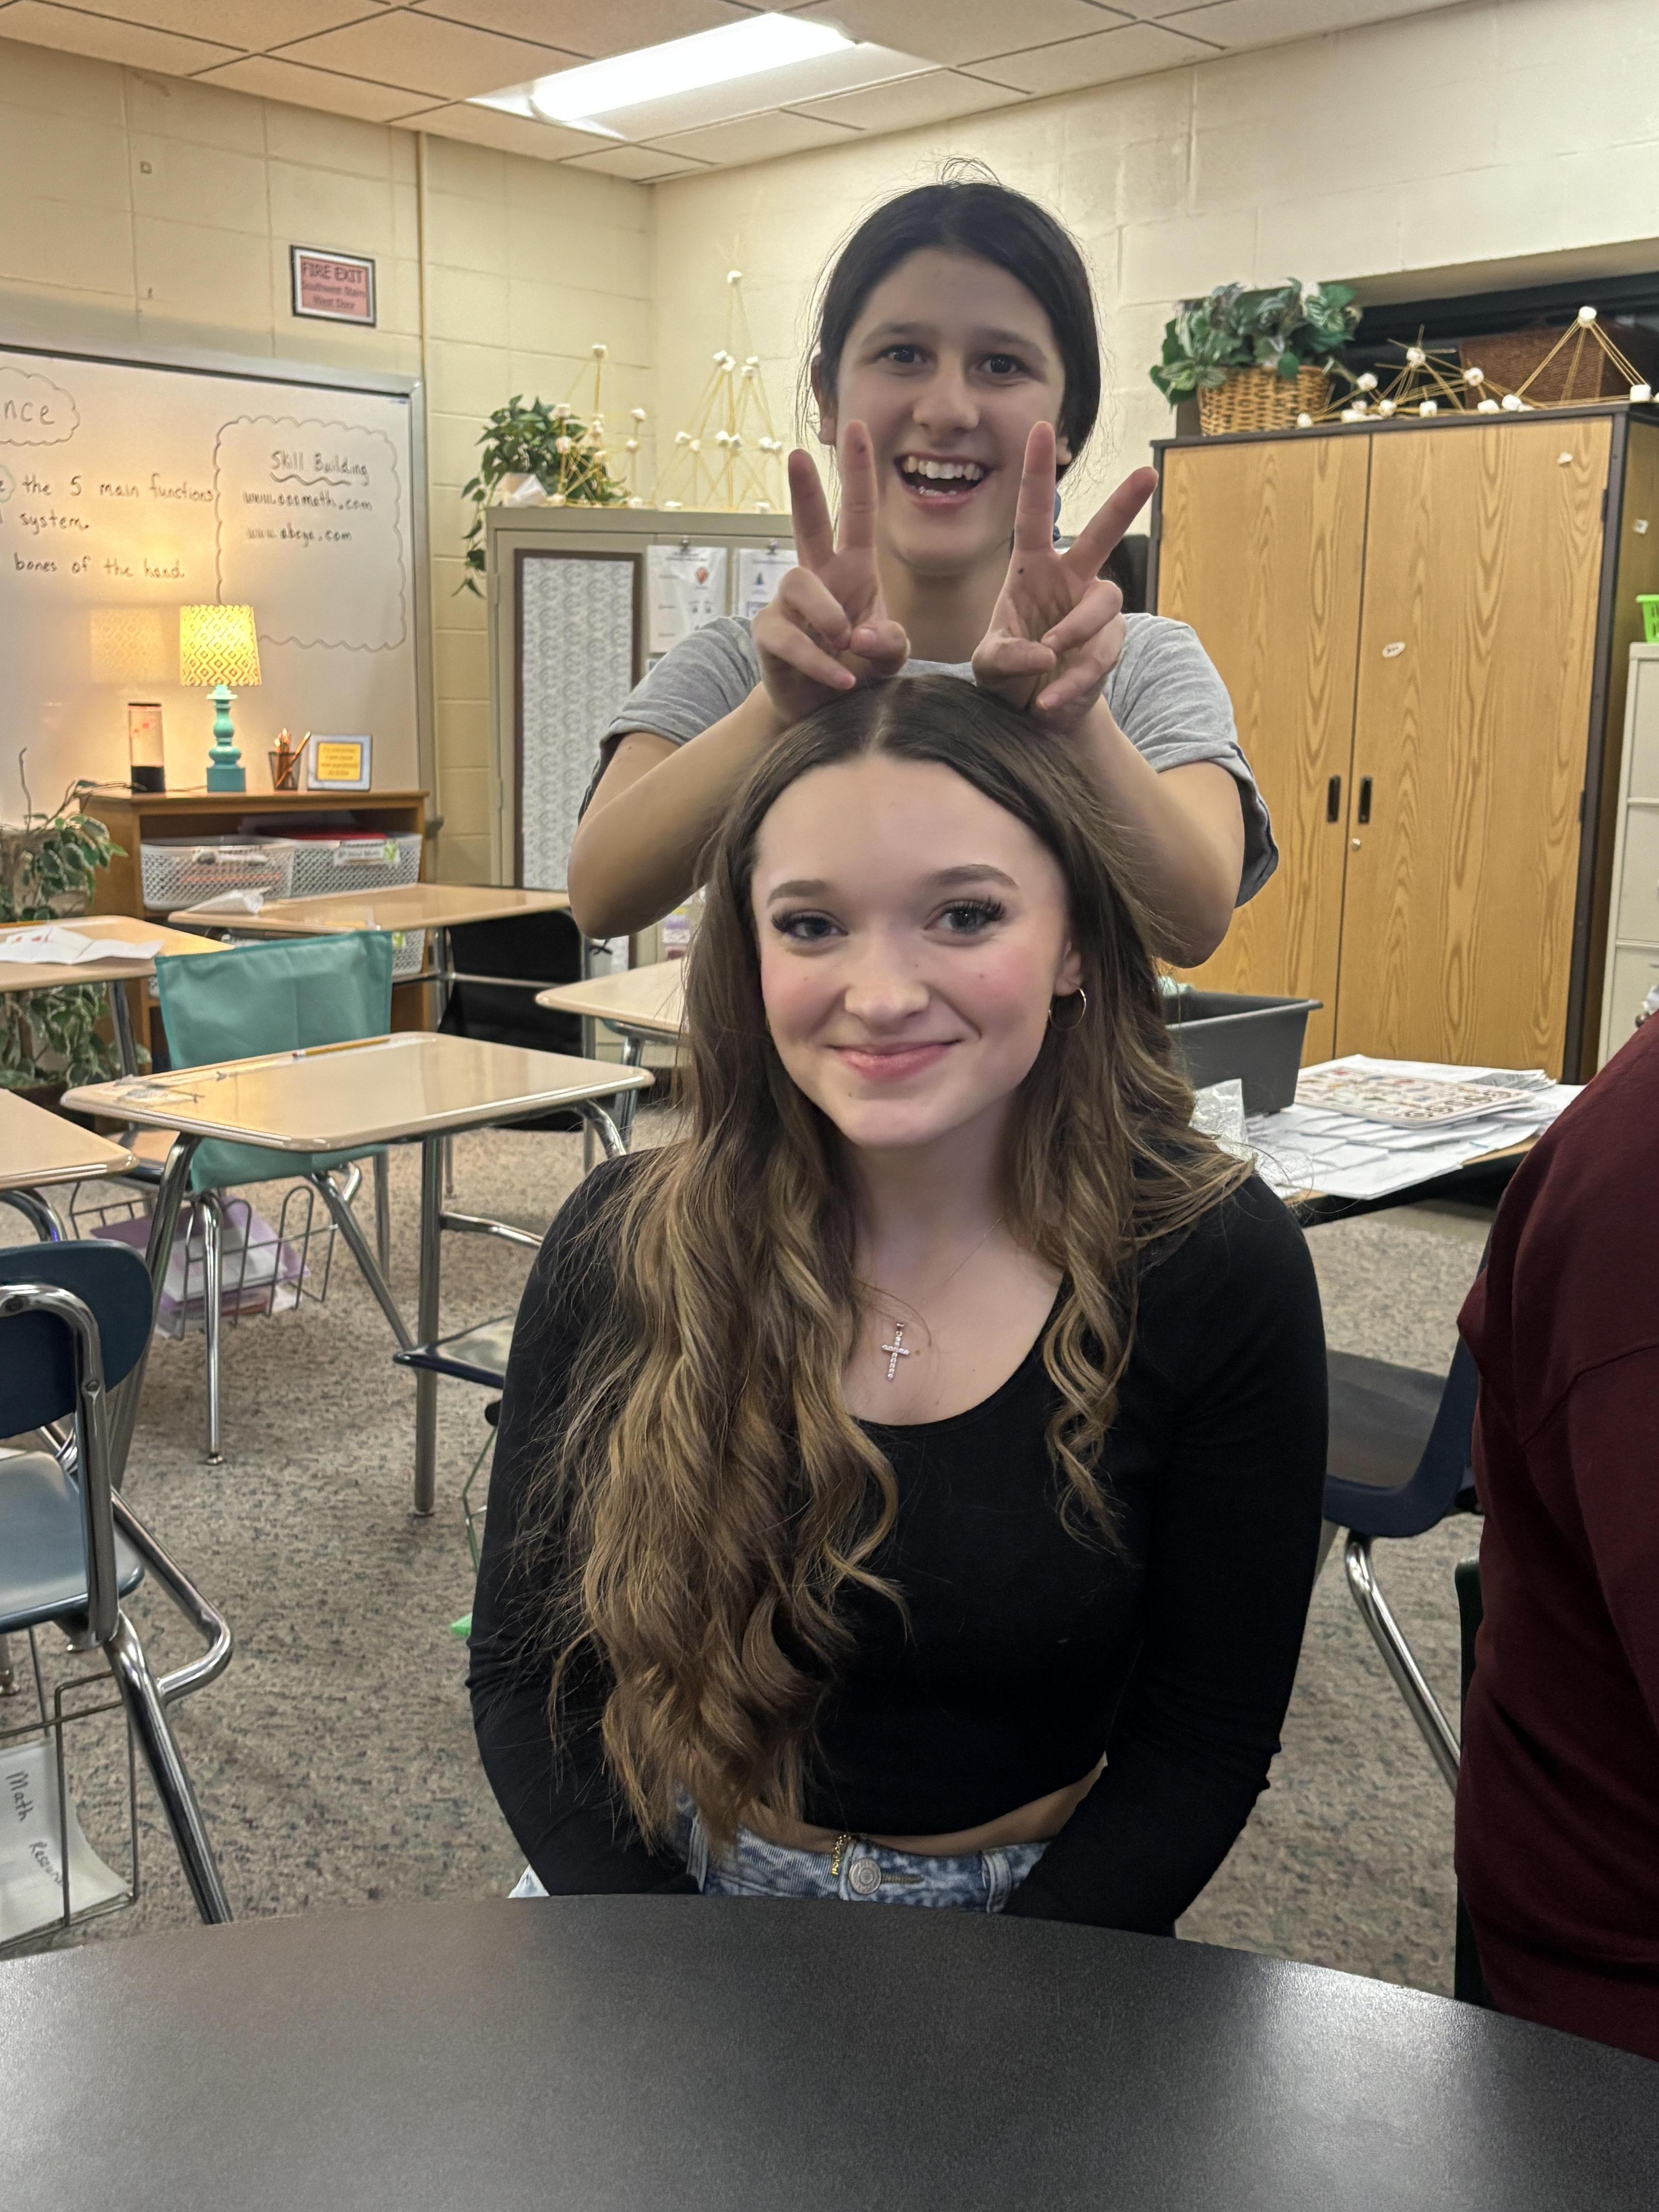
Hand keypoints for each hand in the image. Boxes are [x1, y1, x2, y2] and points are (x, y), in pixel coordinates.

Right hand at [750, 423, 909, 726]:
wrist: (821, 712)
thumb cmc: (857, 671)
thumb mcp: (889, 658)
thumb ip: (890, 644)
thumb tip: (861, 635)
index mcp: (852, 570)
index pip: (857, 513)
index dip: (858, 471)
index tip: (858, 427)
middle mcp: (817, 578)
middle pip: (808, 525)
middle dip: (804, 490)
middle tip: (797, 454)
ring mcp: (788, 605)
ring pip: (799, 585)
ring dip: (828, 614)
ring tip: (846, 642)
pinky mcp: (769, 635)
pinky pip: (790, 639)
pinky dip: (819, 662)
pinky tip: (841, 679)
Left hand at [972, 424, 1156, 735]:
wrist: (1036, 713)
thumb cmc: (1008, 675)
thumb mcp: (989, 665)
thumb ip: (1004, 656)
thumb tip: (1047, 652)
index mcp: (1032, 569)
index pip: (1032, 514)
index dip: (1036, 473)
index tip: (1039, 428)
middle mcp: (1070, 580)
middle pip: (1102, 537)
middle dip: (1124, 505)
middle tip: (1147, 473)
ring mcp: (1094, 612)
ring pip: (1103, 603)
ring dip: (1076, 630)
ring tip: (1048, 660)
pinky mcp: (1109, 647)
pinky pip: (1099, 656)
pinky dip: (1072, 682)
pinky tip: (1047, 704)